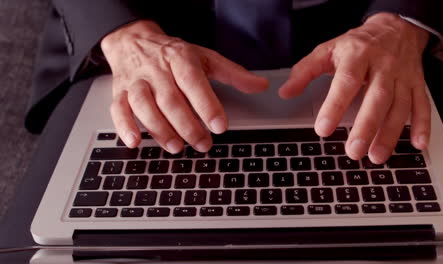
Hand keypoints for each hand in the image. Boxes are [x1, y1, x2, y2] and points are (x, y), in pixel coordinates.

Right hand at [101, 20, 268, 152]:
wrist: (133, 41)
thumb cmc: (173, 54)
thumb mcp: (205, 58)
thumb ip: (233, 74)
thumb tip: (260, 86)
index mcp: (180, 59)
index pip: (193, 82)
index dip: (207, 105)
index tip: (220, 126)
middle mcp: (157, 70)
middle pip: (171, 100)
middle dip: (188, 126)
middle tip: (203, 145)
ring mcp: (136, 82)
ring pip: (144, 106)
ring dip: (160, 130)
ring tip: (176, 147)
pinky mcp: (120, 93)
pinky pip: (118, 110)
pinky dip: (125, 127)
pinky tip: (134, 142)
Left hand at [279, 13, 429, 163]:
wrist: (395, 27)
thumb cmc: (358, 43)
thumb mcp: (328, 50)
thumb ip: (305, 71)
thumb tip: (286, 92)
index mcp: (358, 56)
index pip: (345, 82)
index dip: (334, 106)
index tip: (323, 129)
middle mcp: (383, 66)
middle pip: (377, 98)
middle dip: (366, 126)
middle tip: (354, 151)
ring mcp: (402, 76)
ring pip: (399, 106)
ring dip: (390, 133)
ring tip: (377, 156)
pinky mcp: (416, 84)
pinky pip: (422, 105)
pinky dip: (422, 126)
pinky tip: (417, 145)